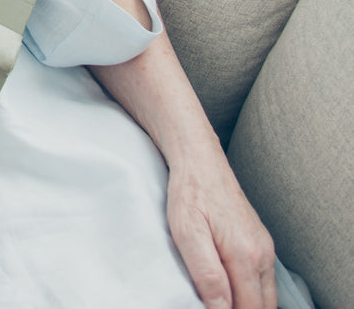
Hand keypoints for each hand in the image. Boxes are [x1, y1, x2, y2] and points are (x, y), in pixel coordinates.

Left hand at [166, 157, 275, 308]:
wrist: (199, 159)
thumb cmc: (190, 192)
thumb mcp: (187, 232)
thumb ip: (207, 274)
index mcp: (246, 255)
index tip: (210, 308)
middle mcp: (262, 254)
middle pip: (263, 306)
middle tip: (213, 305)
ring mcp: (265, 247)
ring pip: (266, 295)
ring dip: (248, 304)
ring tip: (220, 299)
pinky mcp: (260, 242)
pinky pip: (263, 279)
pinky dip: (251, 291)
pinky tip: (230, 287)